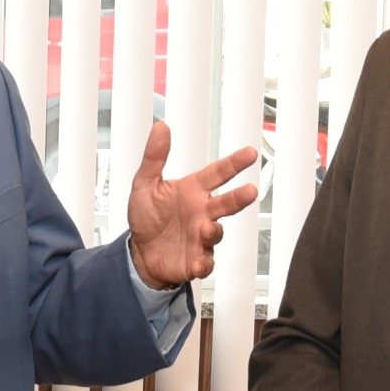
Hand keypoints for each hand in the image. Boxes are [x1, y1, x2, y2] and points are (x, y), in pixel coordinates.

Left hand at [126, 122, 258, 288]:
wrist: (139, 252)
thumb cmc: (146, 216)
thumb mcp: (144, 183)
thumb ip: (154, 157)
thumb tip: (160, 127)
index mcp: (193, 191)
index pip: (217, 173)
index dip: (234, 163)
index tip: (250, 153)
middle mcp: (202, 212)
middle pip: (226, 203)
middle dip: (239, 198)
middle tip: (250, 192)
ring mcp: (201, 237)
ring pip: (216, 233)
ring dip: (214, 231)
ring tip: (206, 228)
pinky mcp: (196, 259)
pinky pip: (205, 262)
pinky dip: (203, 263)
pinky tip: (197, 262)